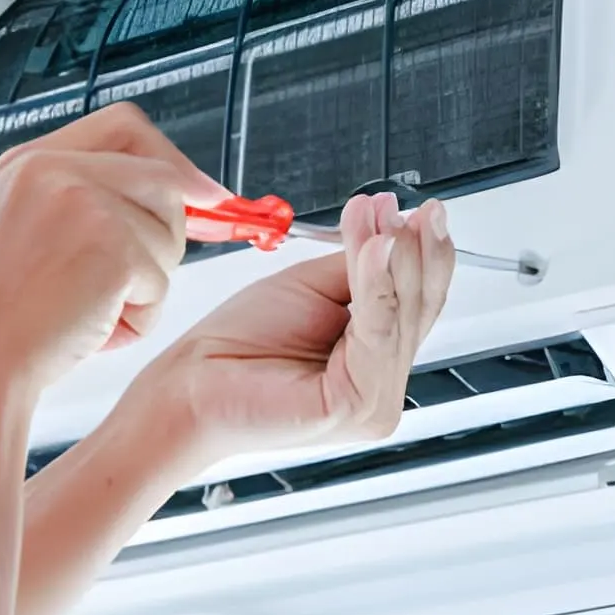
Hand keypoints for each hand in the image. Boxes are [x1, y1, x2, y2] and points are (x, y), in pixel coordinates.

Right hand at [0, 104, 229, 402]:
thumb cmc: (4, 315)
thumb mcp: (32, 229)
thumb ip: (94, 197)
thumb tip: (195, 191)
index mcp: (28, 161)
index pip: (125, 126)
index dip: (172, 158)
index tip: (203, 191)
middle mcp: (52, 169)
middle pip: (163, 178)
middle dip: (167, 232)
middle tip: (133, 278)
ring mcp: (82, 203)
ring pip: (169, 232)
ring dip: (148, 281)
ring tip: (92, 306)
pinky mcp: (111, 248)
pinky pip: (161, 283)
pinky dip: (139, 316)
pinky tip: (93, 328)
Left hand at [128, 192, 456, 462]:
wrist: (189, 388)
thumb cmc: (236, 349)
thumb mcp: (310, 289)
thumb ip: (358, 269)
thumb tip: (392, 228)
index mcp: (375, 361)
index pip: (418, 303)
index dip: (425, 254)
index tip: (422, 212)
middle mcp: (383, 387)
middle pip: (419, 308)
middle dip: (415, 250)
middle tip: (409, 209)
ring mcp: (375, 402)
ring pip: (402, 317)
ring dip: (396, 259)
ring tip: (385, 219)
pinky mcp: (358, 405)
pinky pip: (377, 334)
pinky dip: (377, 285)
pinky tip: (377, 249)